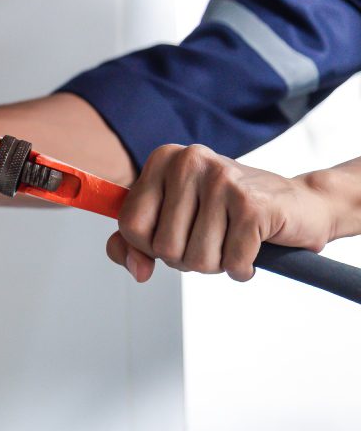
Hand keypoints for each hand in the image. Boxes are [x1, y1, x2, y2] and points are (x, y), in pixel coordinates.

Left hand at [107, 144, 334, 281]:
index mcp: (164, 159)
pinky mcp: (252, 204)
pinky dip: (241, 268)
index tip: (177, 235)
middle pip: (163, 247)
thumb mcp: (174, 221)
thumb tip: (136, 271)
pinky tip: (252, 248)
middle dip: (188, 258)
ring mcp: (222, 180)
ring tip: (232, 240)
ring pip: (197, 259)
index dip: (150, 247)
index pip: (130, 225)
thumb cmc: (230, 213)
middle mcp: (189, 161)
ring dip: (217, 264)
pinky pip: (232, 262)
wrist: (301, 204)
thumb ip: (136, 245)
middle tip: (213, 238)